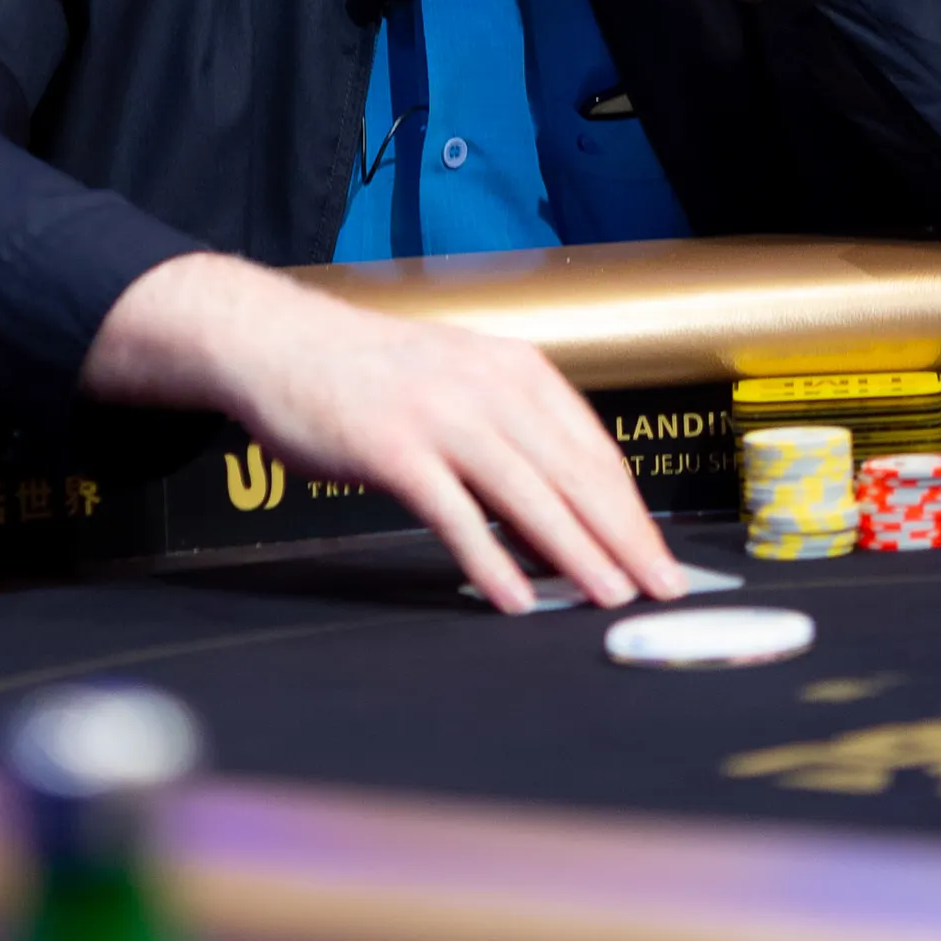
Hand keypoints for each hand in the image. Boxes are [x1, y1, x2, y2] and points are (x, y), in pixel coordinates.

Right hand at [80, 252, 686, 613]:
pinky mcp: (393, 447)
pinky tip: (513, 598)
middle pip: (573, 472)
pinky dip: (489, 559)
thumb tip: (565, 514)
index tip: (660, 557)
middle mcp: (487, 384)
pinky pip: (454, 512)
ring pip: (527, 492)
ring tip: (607, 598)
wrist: (280, 342)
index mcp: (514, 368)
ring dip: (575, 552)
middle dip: (624, 538)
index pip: (594, 447)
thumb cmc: (371, 374)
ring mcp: (440, 413)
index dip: (633, 509)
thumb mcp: (458, 382)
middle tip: (660, 591)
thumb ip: (510, 434)